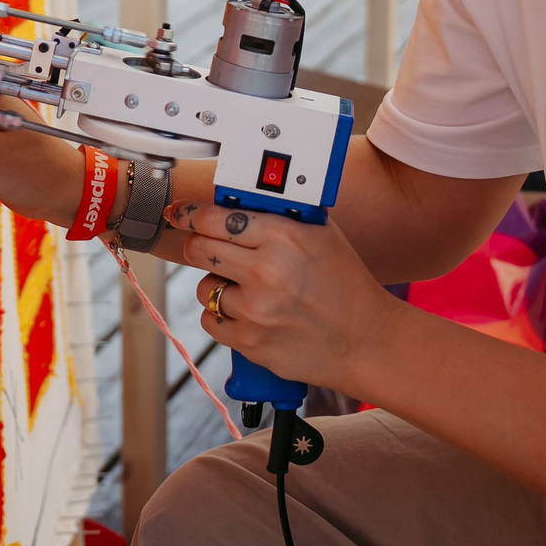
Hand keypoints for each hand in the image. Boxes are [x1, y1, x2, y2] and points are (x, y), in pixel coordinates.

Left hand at [177, 204, 397, 396]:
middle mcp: (266, 271)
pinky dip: (223, 317)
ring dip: (217, 286)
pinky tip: (248, 315)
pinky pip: (212, 321)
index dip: (190, 214)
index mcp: (284, 237)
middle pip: (199, 249)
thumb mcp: (323, 236)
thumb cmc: (348, 285)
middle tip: (206, 248)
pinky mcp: (250, 342)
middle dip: (197, 246)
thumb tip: (239, 202)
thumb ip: (281, 217)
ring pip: (204, 288)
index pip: (216, 217)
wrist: (366, 341)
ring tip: (247, 290)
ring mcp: (256, 310)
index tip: (179, 213)